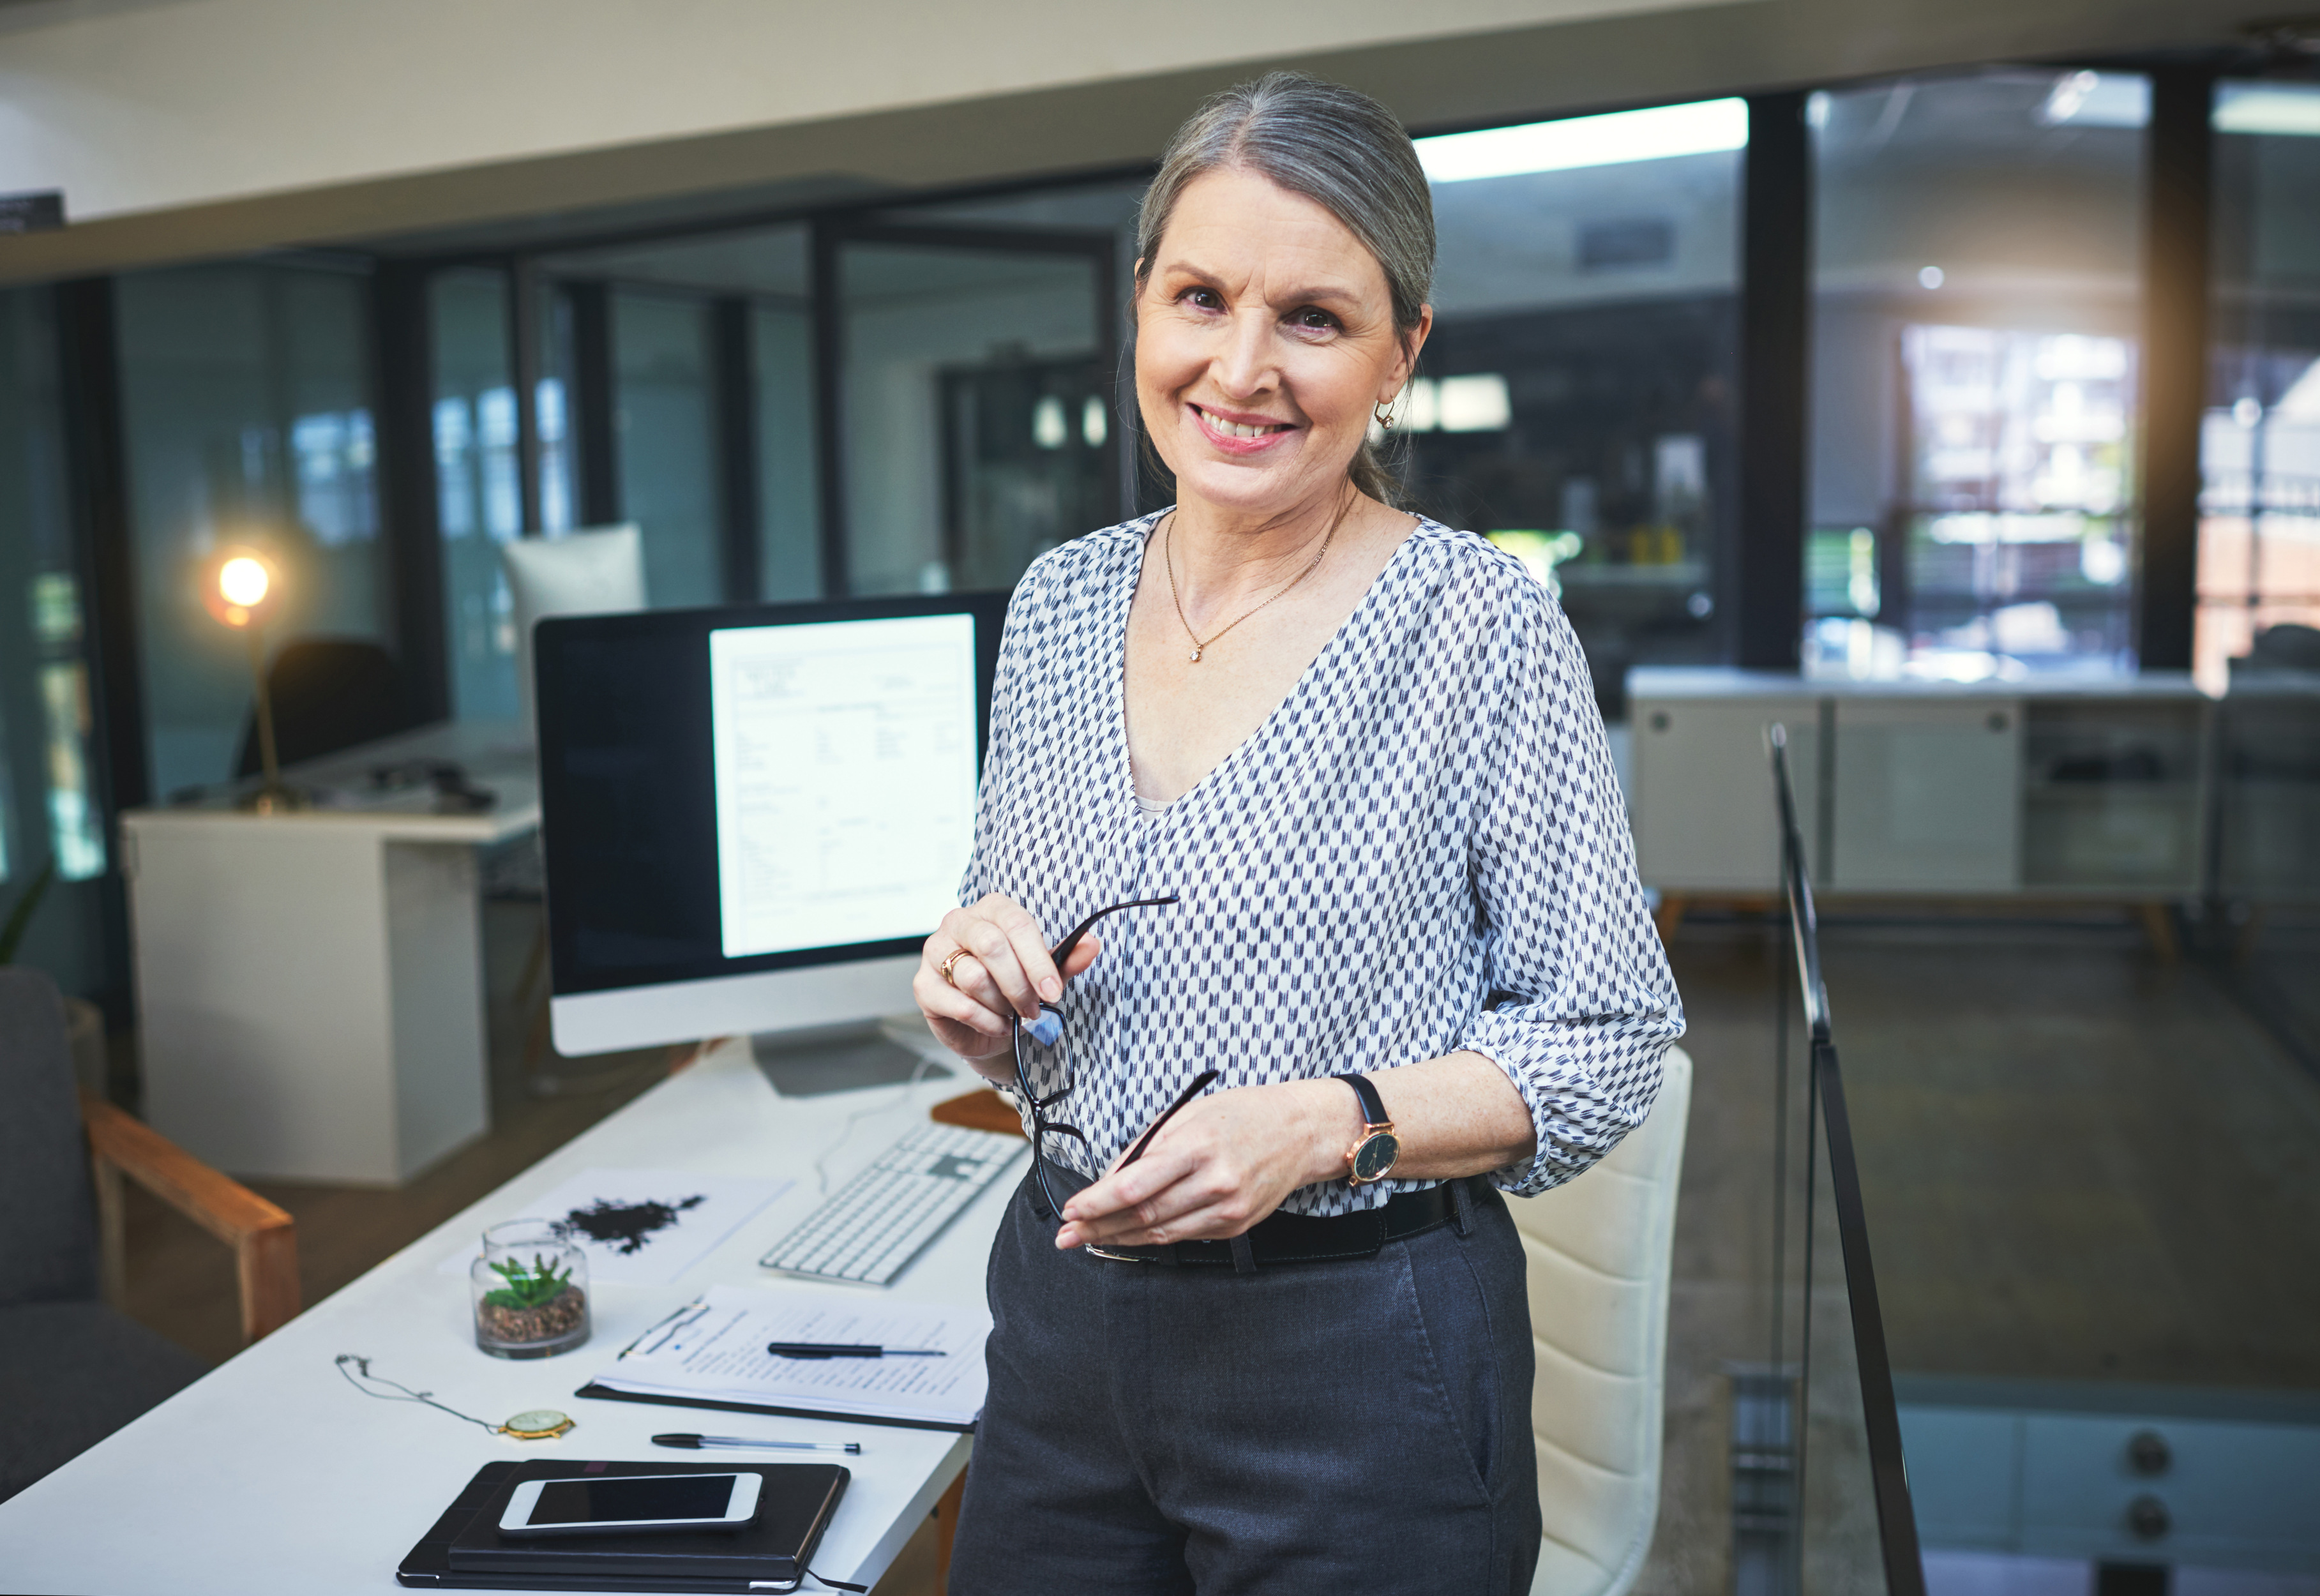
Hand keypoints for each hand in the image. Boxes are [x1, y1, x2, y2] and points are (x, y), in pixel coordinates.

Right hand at [914, 894, 1099, 1081]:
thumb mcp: (1045, 973)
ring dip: (1001, 1004)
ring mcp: (935, 951)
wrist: (988, 1027)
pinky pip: (959, 1004)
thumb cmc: (1014, 988)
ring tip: (1011, 1014)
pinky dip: (986, 1021)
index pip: (1016, 924)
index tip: (1053, 991)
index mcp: (992, 909)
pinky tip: (995, 1024)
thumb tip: (1092, 944)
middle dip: (1019, 985)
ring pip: (974, 978)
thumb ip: (1067, 958)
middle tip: (1034, 1008)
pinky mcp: (923, 985)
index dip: (1037, 960)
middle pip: (992, 946)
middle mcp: (959, 922)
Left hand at [1055, 1078, 1358, 1249]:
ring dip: (1119, 1239)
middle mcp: (1214, 1183)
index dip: (1097, 1203)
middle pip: (1142, 1215)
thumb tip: (1108, 1180)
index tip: (1071, 1211)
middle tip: (1067, 1236)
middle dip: (1098, 1228)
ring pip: (1160, 1233)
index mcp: (1197, 1147)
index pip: (1134, 1186)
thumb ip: (1147, 1147)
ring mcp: (1227, 1209)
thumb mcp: (1188, 1114)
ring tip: (1087, 1241)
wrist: (1301, 1132)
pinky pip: (1183, 1235)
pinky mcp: (1234, 1226)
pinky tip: (1128, 1235)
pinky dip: (1151, 1236)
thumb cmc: (1242, 1114)